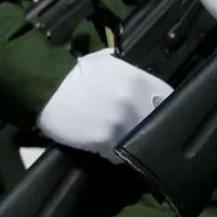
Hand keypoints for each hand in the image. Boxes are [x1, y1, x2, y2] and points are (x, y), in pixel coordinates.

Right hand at [35, 50, 173, 155]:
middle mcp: (133, 101)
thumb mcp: (106, 62)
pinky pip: (119, 155)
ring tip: (121, 141)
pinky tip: (105, 148)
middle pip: (156, 123)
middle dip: (150, 127)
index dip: (166, 108)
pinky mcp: (105, 141)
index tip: (162, 115)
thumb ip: (130, 72)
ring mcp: (120, 123)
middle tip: (141, 131)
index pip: (169, 99)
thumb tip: (146, 83)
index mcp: (138, 80)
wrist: (47, 88)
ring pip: (138, 142)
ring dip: (132, 143)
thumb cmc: (76, 73)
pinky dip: (114, 154)